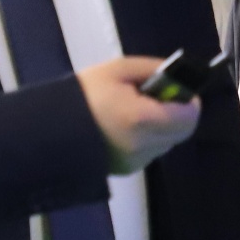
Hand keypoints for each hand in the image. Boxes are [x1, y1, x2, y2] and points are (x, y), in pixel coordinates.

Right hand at [76, 57, 201, 175]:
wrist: (50, 130)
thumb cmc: (84, 94)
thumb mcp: (117, 69)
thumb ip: (152, 69)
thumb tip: (176, 75)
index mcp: (141, 118)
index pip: (189, 117)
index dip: (189, 102)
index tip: (178, 91)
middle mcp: (144, 145)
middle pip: (183, 132)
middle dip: (177, 114)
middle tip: (158, 100)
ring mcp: (137, 162)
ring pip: (168, 142)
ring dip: (162, 127)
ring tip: (135, 113)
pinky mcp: (129, 170)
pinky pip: (152, 151)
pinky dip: (148, 139)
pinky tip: (124, 128)